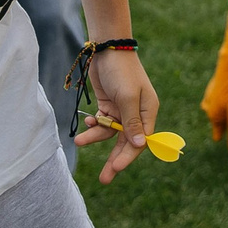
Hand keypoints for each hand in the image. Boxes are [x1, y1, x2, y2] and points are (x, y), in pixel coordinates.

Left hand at [71, 47, 159, 183]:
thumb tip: (139, 146)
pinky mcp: (109, 105)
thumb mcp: (127, 97)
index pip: (140, 141)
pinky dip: (94, 124)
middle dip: (114, 159)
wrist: (106, 48)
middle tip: (105, 179)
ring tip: (79, 142)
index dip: (128, 156)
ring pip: (110, 133)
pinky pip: (101, 122)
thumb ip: (131, 122)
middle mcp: (136, 114)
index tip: (116, 168)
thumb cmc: (121, 70)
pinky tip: (86, 121)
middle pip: (126, 143)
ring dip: (95, 137)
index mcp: (148, 112)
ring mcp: (121, 110)